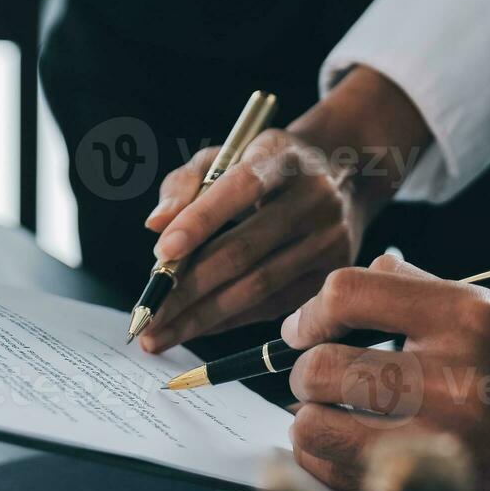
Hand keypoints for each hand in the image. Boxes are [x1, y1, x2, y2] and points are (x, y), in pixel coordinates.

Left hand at [137, 66, 429, 352]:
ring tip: (159, 334)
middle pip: (245, 250)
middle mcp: (315, 198)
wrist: (343, 175)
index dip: (200, 221)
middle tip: (147, 315)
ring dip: (203, 317)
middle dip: (188, 288)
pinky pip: (272, 307)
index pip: (241, 187)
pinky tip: (196, 329)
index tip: (161, 254)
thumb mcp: (225, 156)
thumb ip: (185, 183)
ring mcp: (329, 240)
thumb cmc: (265, 168)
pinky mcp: (331, 275)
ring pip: (258, 287)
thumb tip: (156, 224)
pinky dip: (229, 321)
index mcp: (283, 158)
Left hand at [283, 255, 489, 490]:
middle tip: (317, 389)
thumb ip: (431, 297)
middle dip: (306, 379)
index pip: (348, 293)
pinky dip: (327, 470)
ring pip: (315, 427)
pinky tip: (347, 462)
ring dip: (310, 427)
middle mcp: (458, 375)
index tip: (302, 332)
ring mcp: (448, 444)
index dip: (310, 315)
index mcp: (474, 317)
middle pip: (320, 366)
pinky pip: (338, 481)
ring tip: (330, 426)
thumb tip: (371, 269)